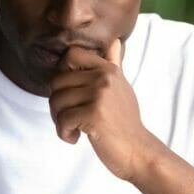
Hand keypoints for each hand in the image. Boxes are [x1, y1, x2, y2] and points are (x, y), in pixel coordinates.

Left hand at [48, 40, 164, 180]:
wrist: (138, 151)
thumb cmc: (125, 122)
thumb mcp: (121, 88)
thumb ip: (114, 65)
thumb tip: (114, 42)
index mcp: (108, 69)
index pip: (71, 55)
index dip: (62, 73)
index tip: (70, 92)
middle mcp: (104, 78)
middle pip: (57, 81)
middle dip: (56, 103)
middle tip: (69, 118)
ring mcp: (100, 95)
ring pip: (56, 101)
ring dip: (59, 120)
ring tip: (74, 129)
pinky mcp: (95, 115)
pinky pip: (62, 119)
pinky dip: (64, 133)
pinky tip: (76, 138)